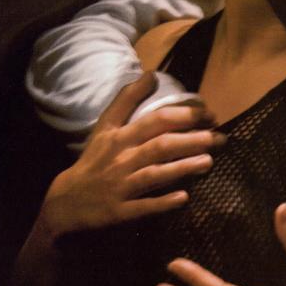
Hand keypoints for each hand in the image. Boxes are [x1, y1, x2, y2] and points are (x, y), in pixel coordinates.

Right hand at [39, 73, 223, 238]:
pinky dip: (163, 203)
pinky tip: (184, 198)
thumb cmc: (94, 160)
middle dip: (192, 139)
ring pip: (155, 174)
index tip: (209, 113)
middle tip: (220, 137)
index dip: (184, 114)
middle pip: (160, 145)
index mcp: (120, 136)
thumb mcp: (105, 126)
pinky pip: (144, 208)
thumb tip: (152, 74)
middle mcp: (122, 159)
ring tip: (209, 161)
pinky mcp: (120, 212)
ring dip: (183, 167)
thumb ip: (128, 99)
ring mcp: (121, 186)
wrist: (66, 202)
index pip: (155, 119)